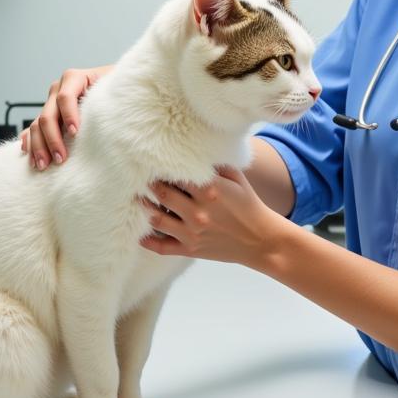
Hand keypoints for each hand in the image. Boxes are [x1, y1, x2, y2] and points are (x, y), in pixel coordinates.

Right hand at [20, 65, 112, 169]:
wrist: (113, 88)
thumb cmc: (118, 89)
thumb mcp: (117, 89)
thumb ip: (118, 96)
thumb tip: (122, 122)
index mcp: (75, 78)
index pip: (66, 96)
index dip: (69, 115)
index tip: (75, 133)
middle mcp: (59, 88)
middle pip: (48, 114)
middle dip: (52, 138)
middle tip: (60, 158)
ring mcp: (50, 102)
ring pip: (37, 124)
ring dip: (38, 145)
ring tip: (44, 165)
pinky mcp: (47, 115)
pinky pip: (32, 129)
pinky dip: (30, 142)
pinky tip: (29, 155)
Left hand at [138, 167, 286, 266]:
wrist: (261, 240)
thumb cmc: (248, 205)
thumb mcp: (236, 178)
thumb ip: (215, 164)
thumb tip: (194, 147)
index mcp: (210, 190)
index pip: (177, 173)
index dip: (163, 166)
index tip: (153, 159)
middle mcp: (198, 211)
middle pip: (162, 193)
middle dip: (148, 183)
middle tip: (138, 175)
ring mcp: (192, 232)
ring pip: (156, 218)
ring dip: (143, 207)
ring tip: (136, 198)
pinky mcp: (190, 249)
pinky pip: (161, 247)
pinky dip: (146, 240)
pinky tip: (138, 231)